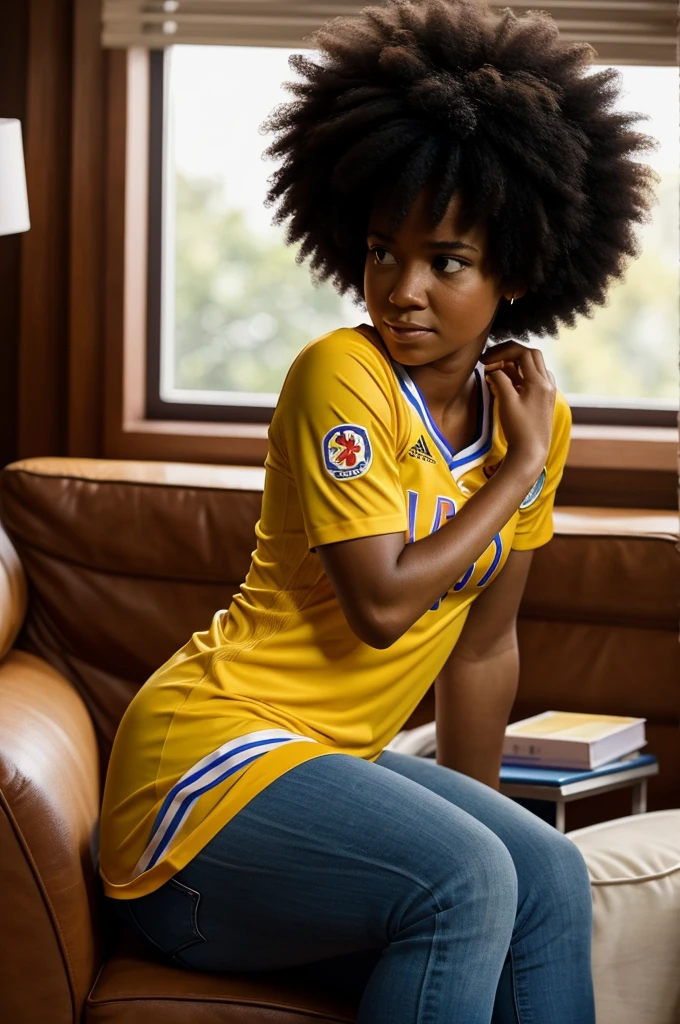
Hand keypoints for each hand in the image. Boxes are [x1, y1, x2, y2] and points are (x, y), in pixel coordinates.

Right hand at [480, 341, 555, 470]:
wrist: (531, 451)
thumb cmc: (518, 428)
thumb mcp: (506, 401)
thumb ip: (500, 379)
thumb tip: (493, 367)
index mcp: (539, 381)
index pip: (522, 352)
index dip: (502, 351)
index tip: (485, 359)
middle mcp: (547, 383)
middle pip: (530, 354)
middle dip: (510, 353)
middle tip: (491, 359)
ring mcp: (548, 390)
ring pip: (533, 365)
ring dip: (515, 363)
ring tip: (497, 370)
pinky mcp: (545, 398)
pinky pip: (535, 377)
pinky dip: (521, 373)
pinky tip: (510, 381)